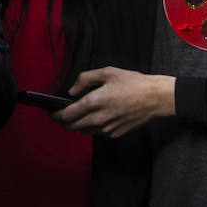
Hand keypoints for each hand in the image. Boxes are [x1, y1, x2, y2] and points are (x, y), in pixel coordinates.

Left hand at [59, 68, 175, 135]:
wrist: (155, 98)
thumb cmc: (134, 83)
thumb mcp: (108, 72)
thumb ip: (85, 79)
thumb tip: (72, 91)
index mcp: (93, 102)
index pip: (65, 115)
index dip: (55, 114)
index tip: (51, 111)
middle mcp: (97, 119)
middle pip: (70, 127)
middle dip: (63, 121)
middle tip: (62, 114)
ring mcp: (106, 129)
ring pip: (83, 131)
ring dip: (78, 124)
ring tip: (81, 114)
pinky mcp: (114, 134)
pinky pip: (97, 132)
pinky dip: (93, 126)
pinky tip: (99, 116)